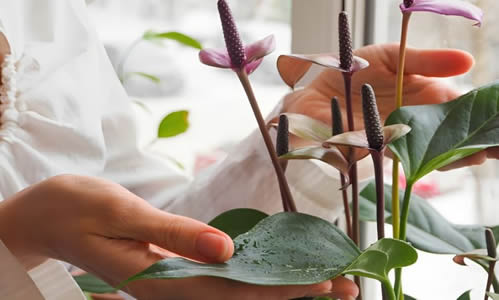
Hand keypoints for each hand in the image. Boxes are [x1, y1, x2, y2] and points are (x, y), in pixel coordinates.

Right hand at [0, 175, 357, 299]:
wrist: (48, 216)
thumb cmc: (78, 209)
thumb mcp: (123, 214)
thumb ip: (174, 234)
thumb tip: (225, 249)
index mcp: (161, 281)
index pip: (233, 293)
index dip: (281, 289)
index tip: (324, 283)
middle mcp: (173, 289)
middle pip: (243, 298)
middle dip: (295, 292)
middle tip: (347, 286)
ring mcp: (175, 281)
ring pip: (238, 291)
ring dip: (283, 285)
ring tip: (329, 281)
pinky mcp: (175, 267)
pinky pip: (223, 276)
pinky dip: (258, 273)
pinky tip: (281, 267)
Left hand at [283, 43, 498, 168]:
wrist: (313, 96)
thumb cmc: (350, 71)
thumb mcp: (389, 57)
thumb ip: (425, 61)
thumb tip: (468, 62)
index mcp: (424, 92)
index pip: (461, 103)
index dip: (483, 109)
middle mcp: (419, 117)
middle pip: (456, 129)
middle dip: (480, 136)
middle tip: (497, 143)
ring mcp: (405, 136)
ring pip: (441, 147)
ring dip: (464, 151)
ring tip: (485, 152)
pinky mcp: (387, 151)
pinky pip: (414, 158)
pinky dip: (436, 161)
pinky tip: (454, 160)